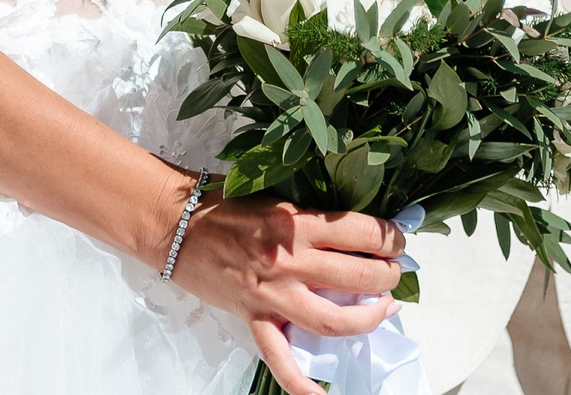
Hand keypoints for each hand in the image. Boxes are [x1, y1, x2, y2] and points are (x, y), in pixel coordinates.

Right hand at [164, 194, 404, 394]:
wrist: (173, 223)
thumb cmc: (221, 202)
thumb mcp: (275, 194)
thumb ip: (311, 213)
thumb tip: (356, 227)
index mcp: (295, 222)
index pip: (362, 232)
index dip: (390, 237)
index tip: (397, 239)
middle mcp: (289, 261)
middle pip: (359, 275)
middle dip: (388, 274)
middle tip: (395, 271)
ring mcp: (272, 296)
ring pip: (335, 320)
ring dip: (369, 317)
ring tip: (383, 308)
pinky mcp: (254, 319)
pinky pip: (281, 360)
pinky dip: (303, 385)